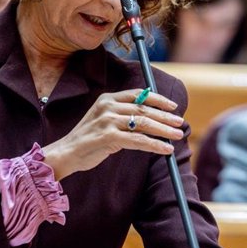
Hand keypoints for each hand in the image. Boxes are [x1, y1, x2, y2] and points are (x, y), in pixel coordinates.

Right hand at [41, 89, 184, 180]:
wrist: (66, 153)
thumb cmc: (88, 140)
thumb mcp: (104, 122)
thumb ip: (123, 117)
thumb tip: (150, 120)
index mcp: (107, 99)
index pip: (138, 94)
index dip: (158, 99)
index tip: (173, 106)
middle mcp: (108, 107)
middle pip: (144, 108)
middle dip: (165, 116)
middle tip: (180, 122)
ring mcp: (107, 121)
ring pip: (143, 123)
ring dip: (164, 130)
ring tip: (177, 135)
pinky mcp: (108, 137)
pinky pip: (138, 140)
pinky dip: (154, 145)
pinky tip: (165, 149)